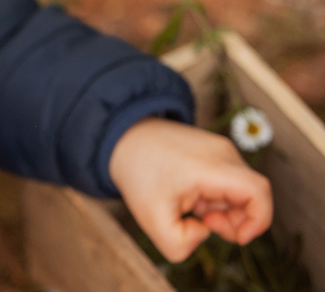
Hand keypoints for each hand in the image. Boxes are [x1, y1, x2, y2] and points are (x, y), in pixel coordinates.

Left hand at [108, 117, 272, 261]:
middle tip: (202, 222)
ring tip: (190, 206)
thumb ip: (180, 244)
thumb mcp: (151, 220)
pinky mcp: (214, 151)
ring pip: (239, 191)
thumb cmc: (138, 174)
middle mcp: (223, 152)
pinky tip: (190, 196)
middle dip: (234, 221)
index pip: (259, 191)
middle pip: (251, 196)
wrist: (122, 137)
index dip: (258, 221)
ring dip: (221, 209)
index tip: (236, 238)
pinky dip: (214, 197)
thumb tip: (205, 232)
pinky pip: (228, 182)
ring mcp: (220, 149)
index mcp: (211, 166)